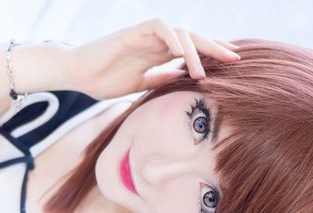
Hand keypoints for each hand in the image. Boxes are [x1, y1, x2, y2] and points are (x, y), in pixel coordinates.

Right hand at [63, 18, 240, 99]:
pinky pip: (159, 28)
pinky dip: (172, 39)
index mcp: (159, 54)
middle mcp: (156, 42)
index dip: (213, 56)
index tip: (233, 66)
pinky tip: (182, 55)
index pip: (192, 50)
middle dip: (216, 48)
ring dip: (195, 51)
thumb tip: (182, 82)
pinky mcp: (133, 32)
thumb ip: (160, 81)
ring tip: (202, 72)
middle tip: (236, 59)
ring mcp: (146, 35)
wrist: (77, 75)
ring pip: (180, 33)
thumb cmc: (102, 80)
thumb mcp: (139, 85)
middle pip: (193, 39)